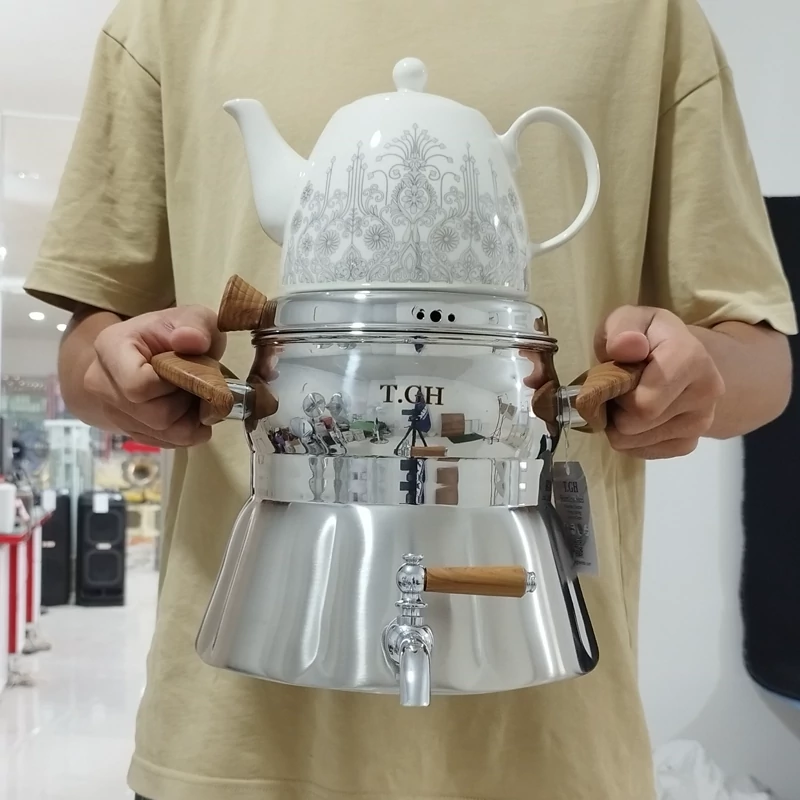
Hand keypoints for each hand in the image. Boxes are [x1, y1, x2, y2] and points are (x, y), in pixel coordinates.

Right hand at [84, 306, 225, 447]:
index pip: (138, 386)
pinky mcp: (126, 429)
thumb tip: (190, 340)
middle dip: (187, 404)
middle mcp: (101, 383)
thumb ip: (196, 326)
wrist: (154, 350)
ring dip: (190, 421)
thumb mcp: (193, 318)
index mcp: (111, 348)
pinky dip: (186, 432)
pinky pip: (164, 443)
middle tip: (199, 386)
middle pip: (154, 415)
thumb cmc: (173, 332)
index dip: (173, 386)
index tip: (187, 371)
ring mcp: (111, 410)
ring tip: (195, 398)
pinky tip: (189, 411)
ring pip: (161, 433)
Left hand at [595, 306, 724, 458]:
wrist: (679, 358)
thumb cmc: (645, 337)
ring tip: (627, 398)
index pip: (642, 404)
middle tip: (617, 388)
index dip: (616, 392)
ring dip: (618, 423)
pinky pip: (640, 452)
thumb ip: (622, 327)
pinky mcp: (688, 443)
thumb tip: (627, 346)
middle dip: (614, 408)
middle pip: (635, 424)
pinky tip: (635, 415)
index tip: (616, 373)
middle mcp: (706, 393)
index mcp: (692, 358)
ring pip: (633, 441)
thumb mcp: (628, 319)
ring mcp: (701, 423)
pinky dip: (628, 437)